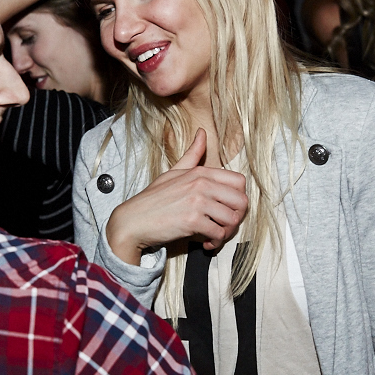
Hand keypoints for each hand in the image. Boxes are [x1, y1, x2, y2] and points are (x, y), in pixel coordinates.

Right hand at [104, 129, 247, 264]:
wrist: (133, 220)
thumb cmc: (153, 199)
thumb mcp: (174, 172)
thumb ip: (192, 155)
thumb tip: (202, 132)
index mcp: (201, 172)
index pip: (239, 181)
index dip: (239, 198)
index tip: (229, 209)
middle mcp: (202, 185)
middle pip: (241, 201)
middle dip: (237, 217)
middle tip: (226, 225)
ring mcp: (197, 202)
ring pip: (232, 219)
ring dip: (227, 232)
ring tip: (215, 236)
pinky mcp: (192, 221)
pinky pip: (218, 233)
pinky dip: (215, 242)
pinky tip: (206, 243)